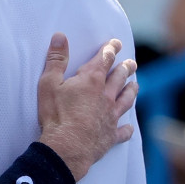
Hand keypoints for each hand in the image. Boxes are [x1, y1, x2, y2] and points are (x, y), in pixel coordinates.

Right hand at [36, 34, 137, 180]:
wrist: (67, 147)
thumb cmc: (56, 115)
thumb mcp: (49, 83)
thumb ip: (56, 59)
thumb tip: (60, 36)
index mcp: (91, 81)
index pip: (104, 60)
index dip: (110, 50)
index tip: (116, 43)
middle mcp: (106, 96)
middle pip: (120, 78)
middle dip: (125, 68)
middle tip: (132, 63)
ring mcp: (111, 116)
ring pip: (126, 100)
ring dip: (131, 91)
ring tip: (136, 85)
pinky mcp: (111, 135)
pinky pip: (123, 131)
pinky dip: (126, 128)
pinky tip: (129, 127)